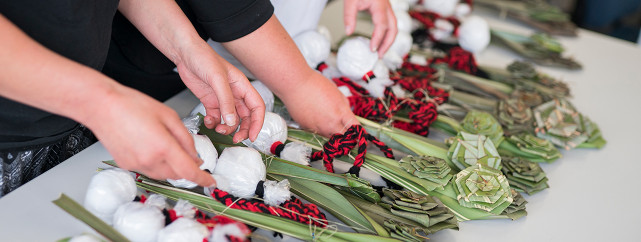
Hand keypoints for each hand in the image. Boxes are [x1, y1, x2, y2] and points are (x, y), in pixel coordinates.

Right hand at [86, 86, 215, 186]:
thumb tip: (194, 155)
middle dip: (187, 167)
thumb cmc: (133, 105)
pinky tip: (151, 146)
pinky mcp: (127, 165)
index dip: (203, 178)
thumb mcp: (169, 116)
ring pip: (163, 174)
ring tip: (165, 144)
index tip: (211, 181)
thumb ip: (186, 137)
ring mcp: (136, 164)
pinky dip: (157, 164)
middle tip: (188, 153)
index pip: (189, 171)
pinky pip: (149, 170)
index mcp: (163, 146)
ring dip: (172, 166)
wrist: (102, 107)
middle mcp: (149, 159)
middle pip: (177, 174)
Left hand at [175, 41, 264, 142]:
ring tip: (218, 129)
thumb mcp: (217, 79)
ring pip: (231, 119)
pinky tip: (208, 122)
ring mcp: (222, 98)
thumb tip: (232, 121)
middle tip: (236, 139)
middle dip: (243, 129)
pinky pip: (216, 117)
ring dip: (226, 127)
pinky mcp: (210, 101)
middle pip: (246, 117)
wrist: (185, 53)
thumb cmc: (203, 58)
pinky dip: (213, 123)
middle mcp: (235, 93)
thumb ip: (225, 101)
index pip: (257, 107)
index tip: (252, 136)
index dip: (257, 123)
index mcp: (242, 86)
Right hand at [280, 72, 358, 136]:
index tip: (357, 132)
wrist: (296, 84)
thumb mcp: (337, 93)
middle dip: (345, 134)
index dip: (358, 132)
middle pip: (343, 137)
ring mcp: (318, 127)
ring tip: (327, 118)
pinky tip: (315, 116)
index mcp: (341, 113)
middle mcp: (330, 123)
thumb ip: (344, 106)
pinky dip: (318, 127)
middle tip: (343, 128)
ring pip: (329, 136)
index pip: (355, 129)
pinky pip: (316, 132)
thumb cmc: (316, 84)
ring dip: (331, 131)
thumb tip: (347, 115)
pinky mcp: (307, 128)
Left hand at [344, 0, 397, 57]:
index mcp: (380, 5)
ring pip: (393, 26)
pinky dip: (387, 34)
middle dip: (387, 43)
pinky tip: (379, 40)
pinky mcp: (384, 8)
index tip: (372, 49)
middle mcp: (386, 7)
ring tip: (380, 51)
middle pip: (393, 28)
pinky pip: (389, 23)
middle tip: (379, 55)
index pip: (382, 26)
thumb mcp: (350, 1)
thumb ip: (349, 17)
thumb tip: (348, 32)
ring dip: (388, 40)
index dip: (378, 39)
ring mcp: (387, 7)